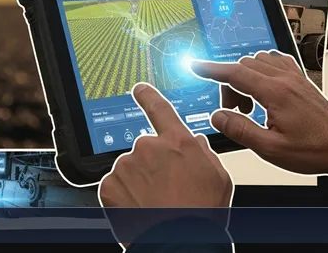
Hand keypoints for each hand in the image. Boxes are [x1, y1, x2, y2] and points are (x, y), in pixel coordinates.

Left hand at [99, 84, 232, 244]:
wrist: (179, 242)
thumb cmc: (201, 214)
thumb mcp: (218, 178)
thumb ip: (203, 153)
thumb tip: (194, 143)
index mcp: (177, 142)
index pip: (159, 108)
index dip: (147, 95)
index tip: (139, 89)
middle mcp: (148, 147)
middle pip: (146, 149)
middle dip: (152, 166)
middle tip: (167, 191)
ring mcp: (126, 165)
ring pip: (130, 169)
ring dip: (138, 182)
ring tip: (155, 204)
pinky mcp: (109, 184)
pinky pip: (115, 186)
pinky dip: (124, 197)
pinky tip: (140, 209)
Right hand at [191, 50, 327, 175]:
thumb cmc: (312, 151)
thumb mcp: (270, 149)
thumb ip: (239, 130)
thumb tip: (217, 116)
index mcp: (275, 93)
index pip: (234, 73)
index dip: (211, 69)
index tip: (194, 66)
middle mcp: (285, 79)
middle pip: (243, 67)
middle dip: (229, 85)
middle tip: (234, 112)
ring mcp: (295, 77)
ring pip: (258, 61)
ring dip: (245, 78)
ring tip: (249, 106)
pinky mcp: (301, 81)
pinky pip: (275, 62)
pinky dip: (261, 70)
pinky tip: (262, 89)